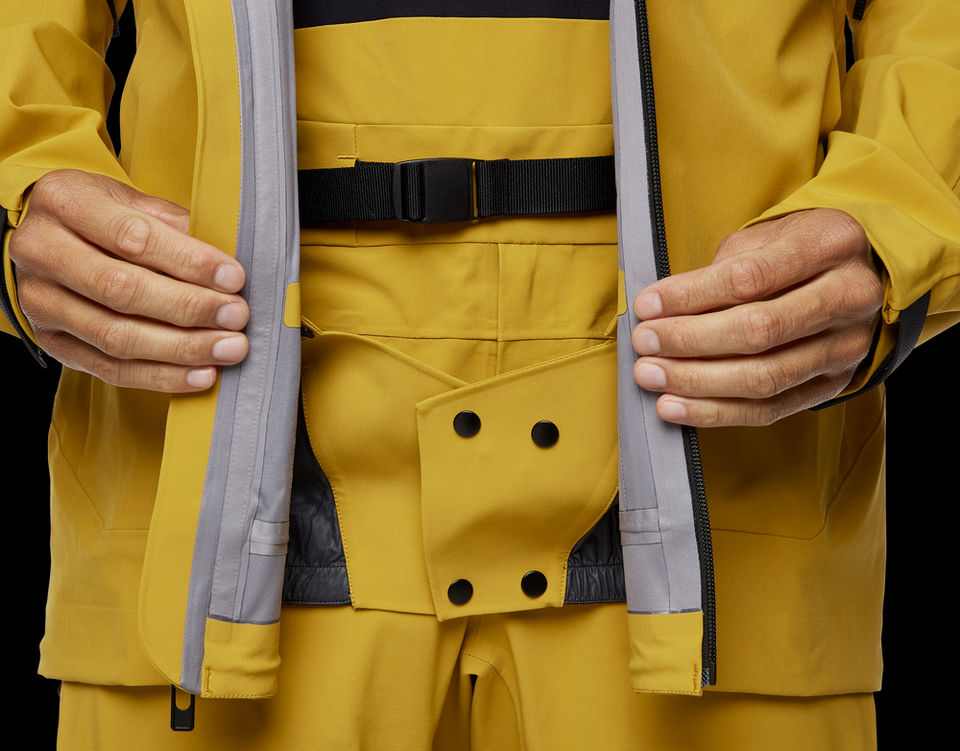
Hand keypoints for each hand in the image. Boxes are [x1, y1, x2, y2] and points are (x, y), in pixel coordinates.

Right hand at [8, 169, 248, 391]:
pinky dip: (161, 375)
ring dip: (182, 348)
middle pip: (123, 290)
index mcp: (64, 202)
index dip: (189, 262)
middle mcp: (42, 252)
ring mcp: (40, 301)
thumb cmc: (99, 216)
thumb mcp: (128, 198)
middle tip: (236, 316)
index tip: (233, 278)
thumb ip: (169, 223)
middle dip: (189, 307)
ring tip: (229, 349)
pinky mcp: (52, 341)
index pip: (133, 238)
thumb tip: (219, 263)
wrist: (46, 238)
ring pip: (117, 336)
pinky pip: (110, 369)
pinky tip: (201, 374)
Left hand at [630, 208, 882, 426]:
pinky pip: (769, 409)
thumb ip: (721, 269)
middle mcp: (849, 297)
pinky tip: (675, 406)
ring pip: (763, 377)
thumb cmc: (798, 250)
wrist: (860, 273)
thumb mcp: (765, 237)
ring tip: (651, 375)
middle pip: (758, 331)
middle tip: (645, 342)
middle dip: (689, 340)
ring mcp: (847, 346)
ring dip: (696, 381)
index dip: (690, 296)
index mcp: (831, 244)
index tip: (647, 305)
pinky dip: (715, 412)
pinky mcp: (833, 384)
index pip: (749, 277)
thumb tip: (662, 309)